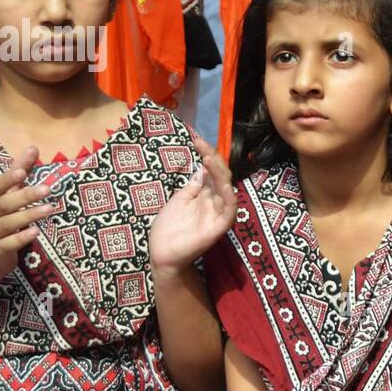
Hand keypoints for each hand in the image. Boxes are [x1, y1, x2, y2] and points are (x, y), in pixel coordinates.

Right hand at [0, 147, 57, 282]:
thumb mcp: (5, 197)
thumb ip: (18, 174)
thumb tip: (33, 147)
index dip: (7, 179)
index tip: (22, 171)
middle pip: (4, 203)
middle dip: (24, 196)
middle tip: (47, 189)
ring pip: (7, 223)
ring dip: (28, 215)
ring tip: (49, 208)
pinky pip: (8, 244)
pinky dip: (21, 238)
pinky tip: (36, 232)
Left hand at [149, 135, 236, 273]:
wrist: (162, 253)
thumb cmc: (169, 228)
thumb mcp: (180, 198)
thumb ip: (194, 184)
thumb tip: (202, 166)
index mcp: (206, 194)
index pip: (211, 170)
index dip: (206, 153)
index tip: (195, 137)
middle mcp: (215, 201)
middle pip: (220, 175)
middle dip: (212, 157)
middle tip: (200, 142)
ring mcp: (218, 213)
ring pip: (226, 188)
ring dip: (218, 171)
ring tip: (207, 156)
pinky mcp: (219, 226)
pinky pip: (229, 208)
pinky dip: (228, 194)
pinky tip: (221, 180)